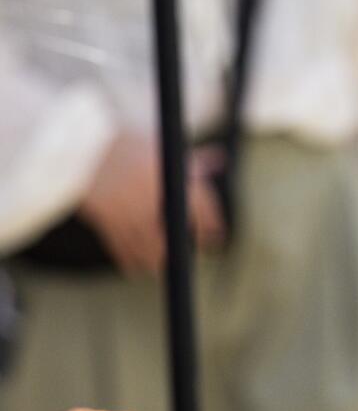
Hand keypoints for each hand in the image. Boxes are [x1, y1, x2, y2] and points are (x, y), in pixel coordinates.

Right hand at [78, 132, 226, 273]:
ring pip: (151, 250)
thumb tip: (219, 158)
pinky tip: (137, 267)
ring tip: (162, 265)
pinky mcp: (110, 224)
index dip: (212, 224)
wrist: (86, 148)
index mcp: (173, 178)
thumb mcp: (164, 148)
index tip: (215, 234)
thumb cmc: (128, 143)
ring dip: (158, 260)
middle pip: (177, 237)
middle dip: (186, 246)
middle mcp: (156, 200)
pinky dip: (132, 261)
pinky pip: (124, 251)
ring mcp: (131, 214)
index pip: (203, 209)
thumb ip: (194, 159)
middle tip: (189, 251)